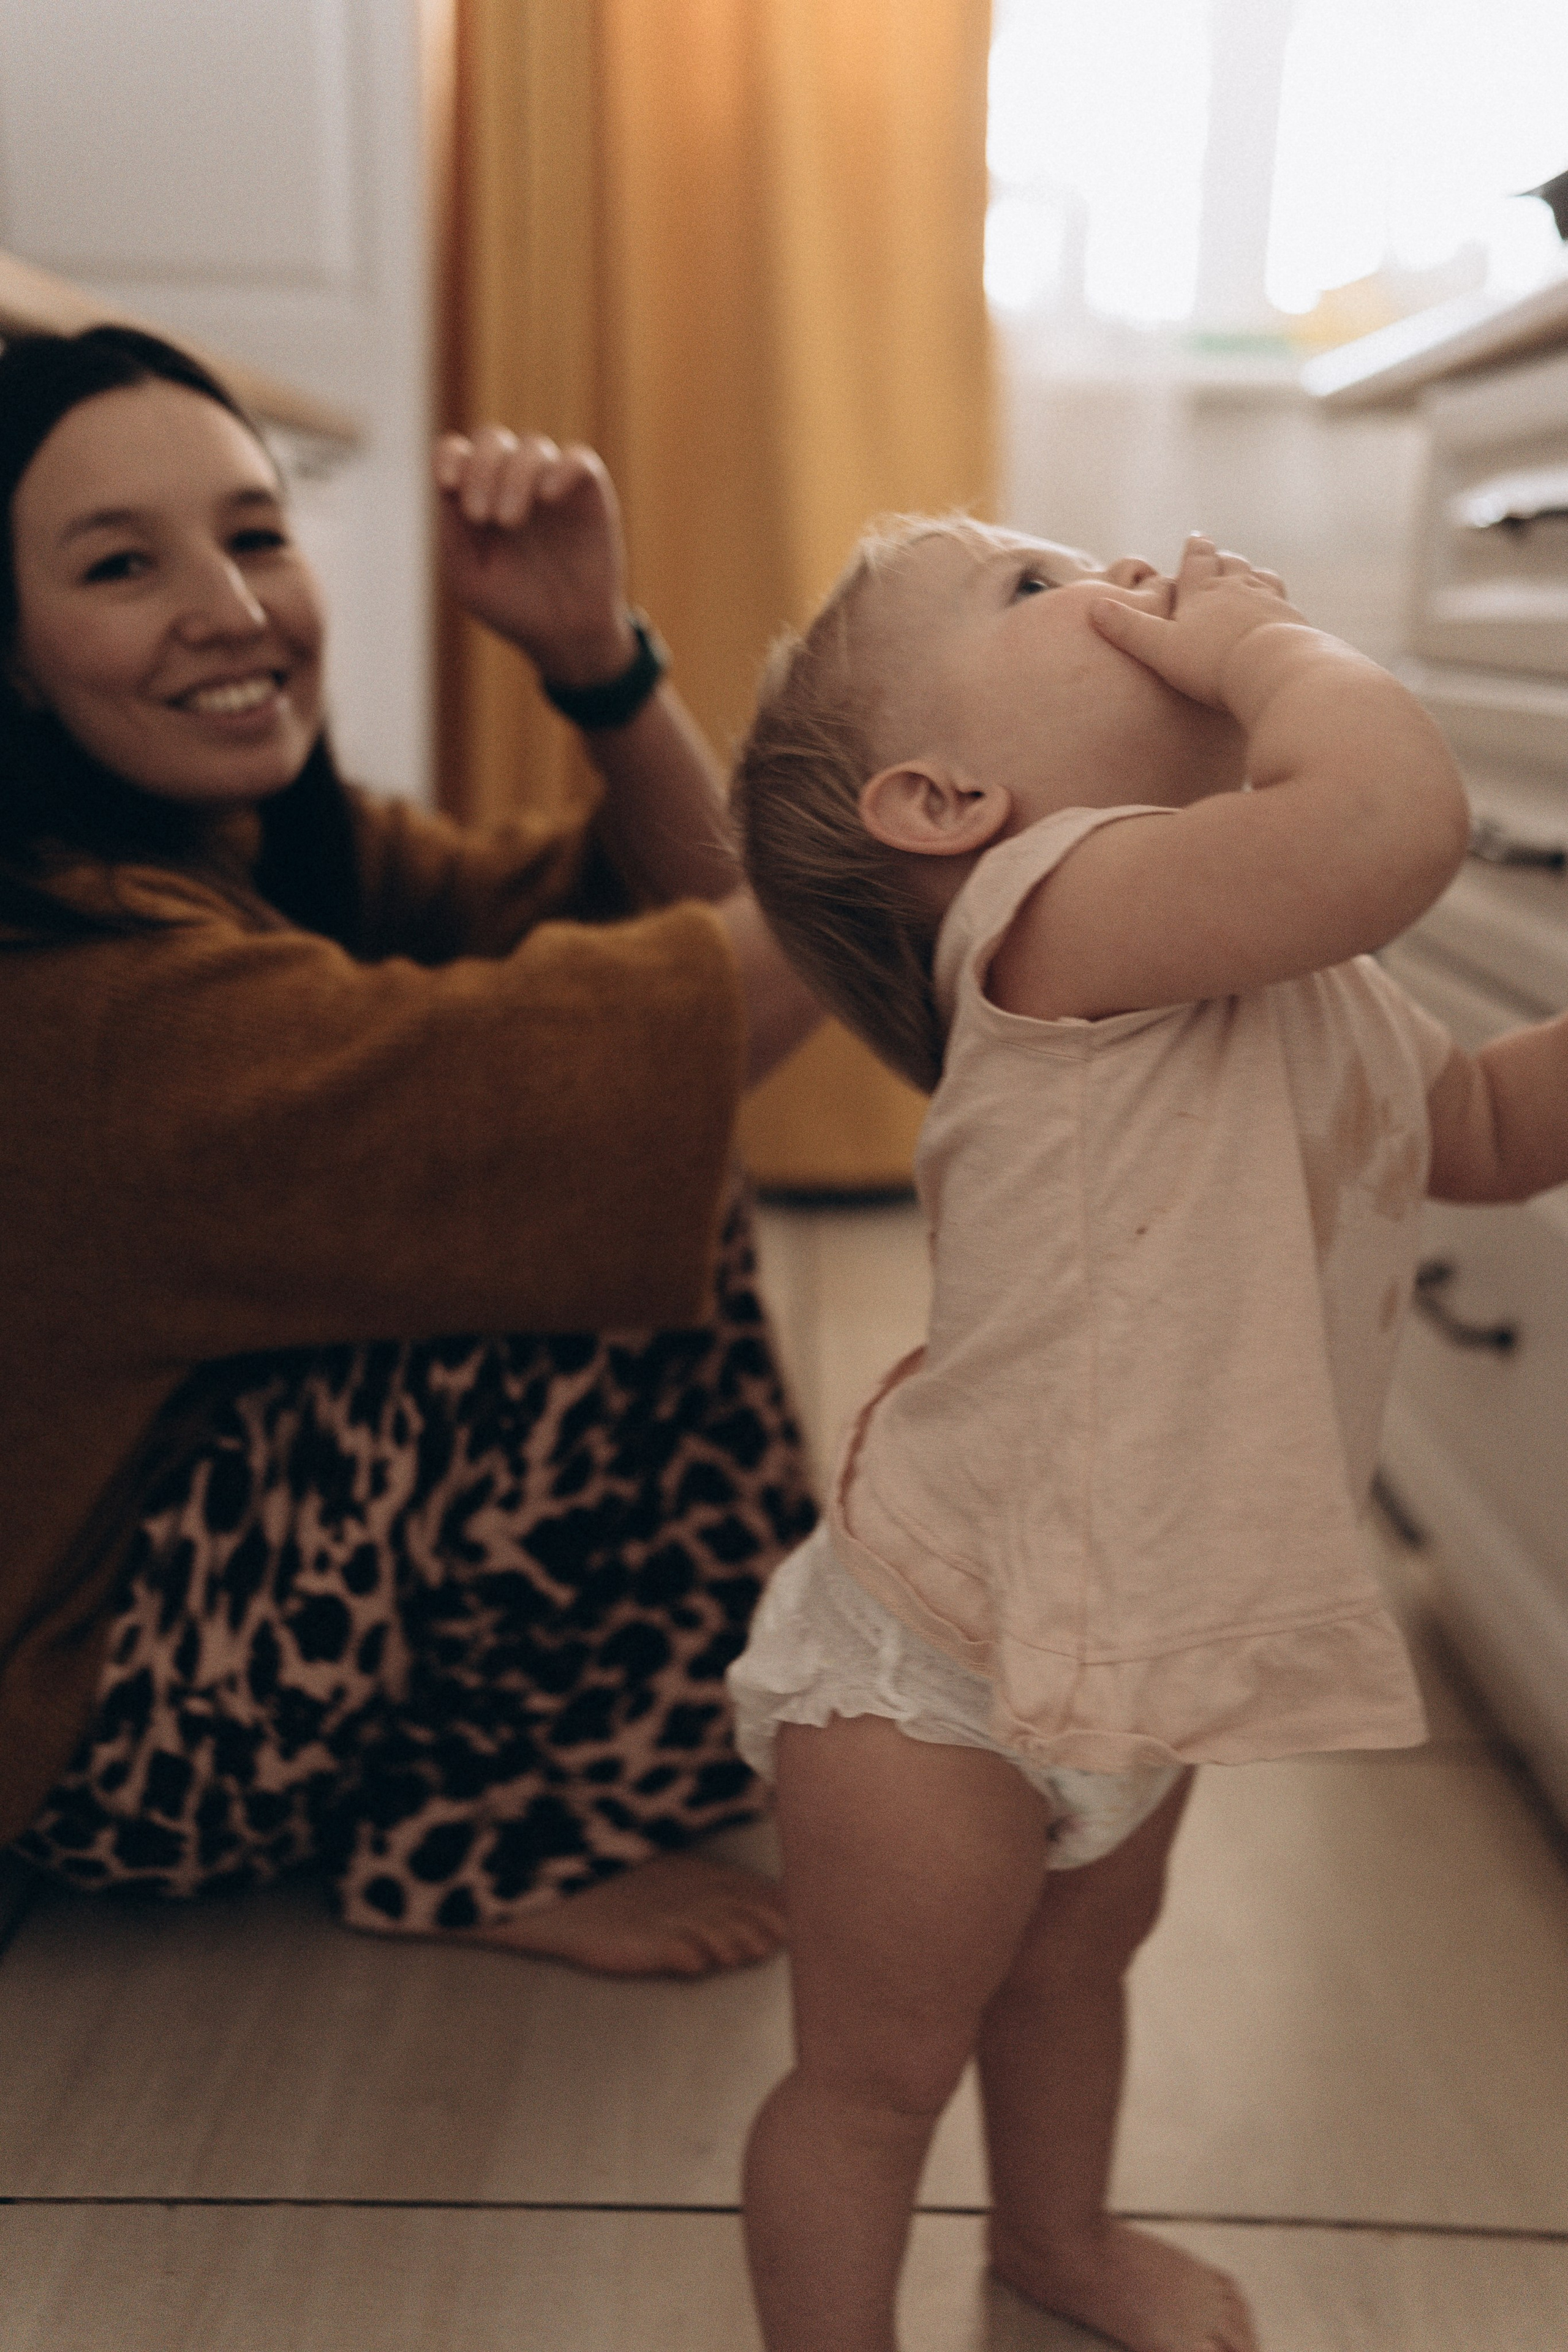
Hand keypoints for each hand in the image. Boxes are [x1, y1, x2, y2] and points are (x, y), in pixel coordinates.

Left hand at [434, 428, 636, 684]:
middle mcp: (513, 482)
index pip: (457, 452)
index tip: (447, 485)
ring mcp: (552, 484)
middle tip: (481, 516)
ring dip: (514, 477)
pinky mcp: (589, 494)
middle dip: (480, 470)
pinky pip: (579, 460)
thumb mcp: (468, 577)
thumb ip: (452, 529)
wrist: (566, 637)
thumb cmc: (514, 607)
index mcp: (478, 496)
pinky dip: (561, 469)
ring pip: (532, 446)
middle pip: (491, 439)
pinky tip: (547, 496)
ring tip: (509, 522)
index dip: (449, 458)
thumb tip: (452, 482)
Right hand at [1088, 534, 1302, 709]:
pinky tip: (1277, 613)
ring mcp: (1270, 603)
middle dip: (1224, 560)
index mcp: (1205, 591)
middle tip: (1221, 557)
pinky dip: (1277, 603)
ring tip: (1252, 577)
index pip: (1199, 560)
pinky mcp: (1293, 622)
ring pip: (1262, 578)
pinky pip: (1285, 604)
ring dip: (1254, 576)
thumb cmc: (1212, 662)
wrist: (1273, 669)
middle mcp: (1239, 588)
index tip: (1197, 537)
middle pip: (1232, 564)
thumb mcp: (1160, 648)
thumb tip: (1093, 607)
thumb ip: (1128, 628)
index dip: (1196, 549)